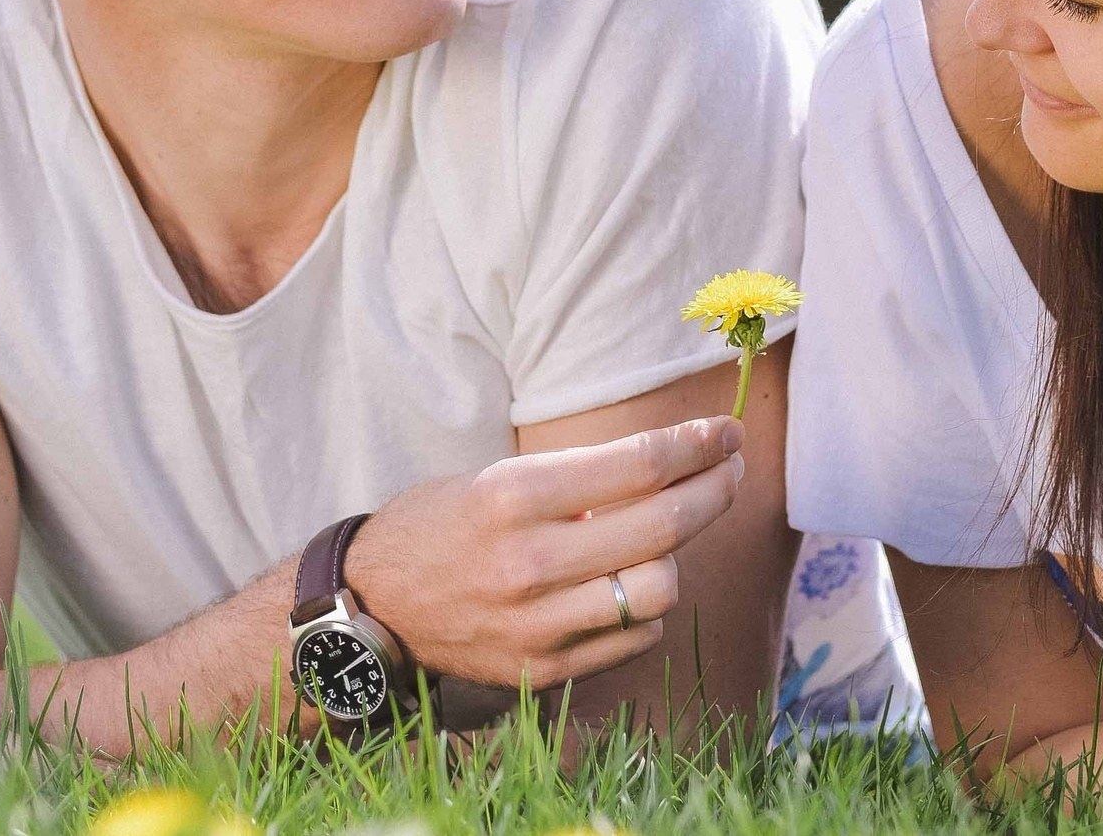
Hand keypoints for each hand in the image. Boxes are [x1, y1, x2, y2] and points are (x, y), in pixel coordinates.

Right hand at [345, 416, 743, 690]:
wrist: (373, 605)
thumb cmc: (441, 524)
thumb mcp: (496, 477)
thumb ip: (576, 479)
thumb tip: (670, 463)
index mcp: (513, 496)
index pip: (639, 465)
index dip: (697, 444)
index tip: (726, 432)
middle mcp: (529, 562)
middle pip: (664, 526)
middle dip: (715, 488)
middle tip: (729, 469)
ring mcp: (538, 623)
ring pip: (660, 588)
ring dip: (677, 555)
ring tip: (670, 534)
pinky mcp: (544, 669)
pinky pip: (634, 636)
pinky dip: (647, 607)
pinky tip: (632, 582)